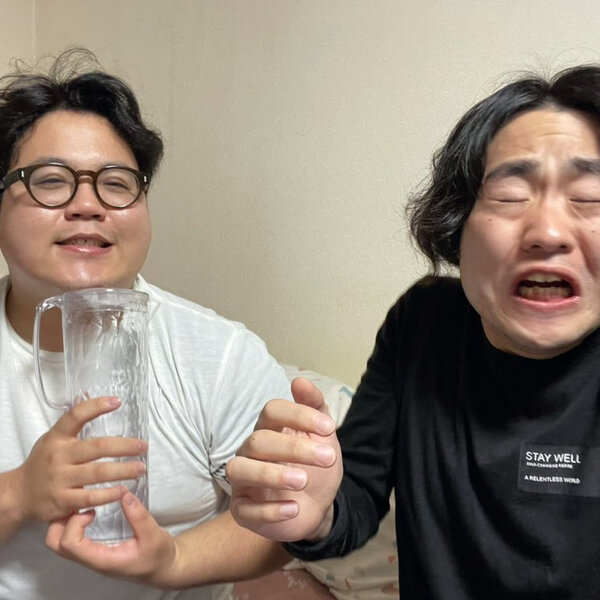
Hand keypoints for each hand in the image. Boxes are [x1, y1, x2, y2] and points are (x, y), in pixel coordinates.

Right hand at [16, 396, 146, 523]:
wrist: (19, 495)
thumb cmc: (43, 462)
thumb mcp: (53, 439)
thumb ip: (73, 423)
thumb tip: (90, 396)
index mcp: (57, 437)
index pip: (75, 416)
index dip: (96, 406)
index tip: (117, 401)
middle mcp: (58, 456)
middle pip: (97, 447)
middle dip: (124, 446)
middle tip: (143, 446)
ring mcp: (60, 479)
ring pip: (97, 473)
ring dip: (123, 470)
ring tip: (140, 468)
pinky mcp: (62, 501)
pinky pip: (90, 497)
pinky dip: (109, 494)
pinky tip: (123, 490)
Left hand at [46, 490, 177, 587]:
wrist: (163, 568)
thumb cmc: (159, 556)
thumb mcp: (155, 536)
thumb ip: (139, 517)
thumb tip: (125, 495)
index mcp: (103, 559)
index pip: (70, 545)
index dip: (74, 523)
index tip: (92, 511)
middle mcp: (92, 558)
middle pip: (56, 544)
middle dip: (60, 521)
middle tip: (79, 504)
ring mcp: (91, 554)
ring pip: (59, 542)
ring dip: (64, 520)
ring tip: (82, 504)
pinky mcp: (94, 548)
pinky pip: (70, 537)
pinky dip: (71, 521)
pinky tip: (87, 508)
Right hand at [227, 378, 341, 541]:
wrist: (318, 506)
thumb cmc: (315, 465)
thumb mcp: (322, 435)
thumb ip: (314, 406)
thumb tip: (300, 381)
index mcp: (269, 429)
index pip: (272, 411)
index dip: (299, 415)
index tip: (329, 429)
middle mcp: (250, 451)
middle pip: (259, 440)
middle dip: (294, 448)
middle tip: (327, 458)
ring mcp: (243, 480)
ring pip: (240, 469)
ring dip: (272, 474)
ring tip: (302, 481)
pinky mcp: (242, 510)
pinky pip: (245, 509)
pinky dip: (269, 509)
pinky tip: (293, 508)